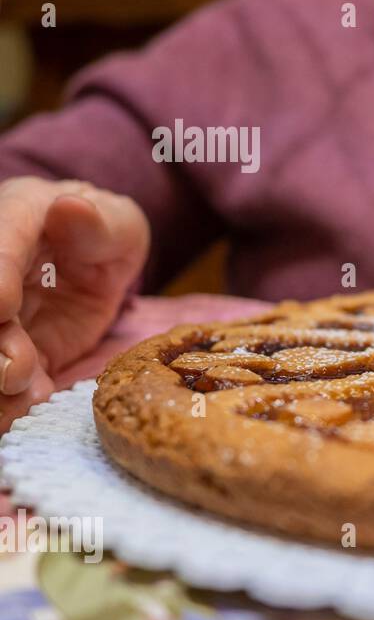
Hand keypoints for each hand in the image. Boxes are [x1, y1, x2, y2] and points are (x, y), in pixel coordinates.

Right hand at [0, 178, 148, 431]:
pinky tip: (23, 411)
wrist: (99, 261)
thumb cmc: (105, 231)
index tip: (2, 305)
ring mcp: (1, 314)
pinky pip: (7, 377)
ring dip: (0, 375)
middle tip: (14, 369)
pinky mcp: (13, 351)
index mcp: (16, 218)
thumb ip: (98, 222)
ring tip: (22, 394)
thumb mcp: (117, 222)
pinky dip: (9, 399)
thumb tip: (71, 208)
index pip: (0, 242)